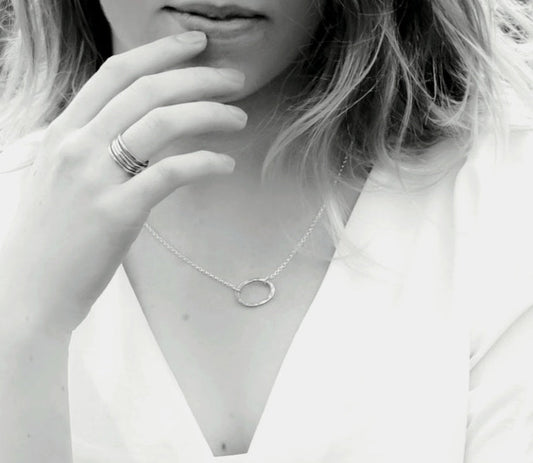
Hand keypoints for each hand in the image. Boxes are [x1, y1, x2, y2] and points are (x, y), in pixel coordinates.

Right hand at [0, 31, 246, 332]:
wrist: (29, 290)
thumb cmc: (50, 236)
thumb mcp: (59, 176)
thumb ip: (91, 147)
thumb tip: (134, 131)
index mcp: (64, 132)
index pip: (116, 72)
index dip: (161, 51)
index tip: (196, 43)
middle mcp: (77, 146)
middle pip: (148, 90)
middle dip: (199, 77)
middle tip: (234, 79)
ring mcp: (95, 178)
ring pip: (163, 123)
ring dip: (210, 114)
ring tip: (239, 118)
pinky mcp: (117, 213)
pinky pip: (171, 173)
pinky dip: (206, 162)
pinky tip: (226, 164)